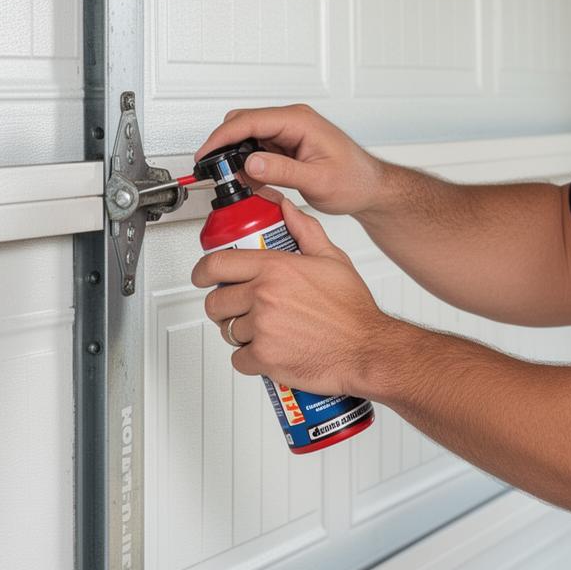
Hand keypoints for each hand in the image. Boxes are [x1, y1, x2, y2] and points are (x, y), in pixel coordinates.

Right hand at [194, 104, 385, 215]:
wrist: (370, 188)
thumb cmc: (354, 180)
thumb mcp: (318, 180)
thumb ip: (283, 171)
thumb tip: (251, 163)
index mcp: (300, 121)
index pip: (249, 121)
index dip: (221, 137)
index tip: (205, 155)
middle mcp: (293, 121)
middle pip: (243, 124)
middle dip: (224, 146)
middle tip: (215, 171)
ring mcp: (289, 132)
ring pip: (248, 137)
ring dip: (236, 157)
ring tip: (235, 181)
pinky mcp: (287, 145)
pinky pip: (258, 149)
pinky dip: (249, 164)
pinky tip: (252, 182)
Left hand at [194, 193, 396, 396]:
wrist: (368, 349)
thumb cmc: (353, 310)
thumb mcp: (331, 259)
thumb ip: (304, 230)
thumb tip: (286, 211)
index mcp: (276, 268)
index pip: (217, 264)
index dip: (202, 272)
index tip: (202, 277)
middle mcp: (264, 296)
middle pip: (216, 302)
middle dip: (223, 306)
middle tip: (239, 309)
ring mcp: (262, 328)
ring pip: (227, 331)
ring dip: (240, 333)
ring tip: (262, 330)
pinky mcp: (265, 358)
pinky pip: (238, 358)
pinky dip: (249, 358)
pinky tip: (267, 351)